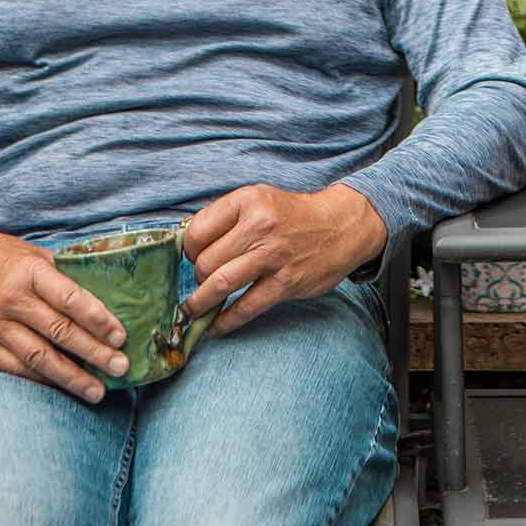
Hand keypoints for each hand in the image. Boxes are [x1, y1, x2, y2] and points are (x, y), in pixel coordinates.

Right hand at [0, 215, 129, 402]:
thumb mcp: (33, 254)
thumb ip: (62, 276)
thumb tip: (102, 298)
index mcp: (29, 272)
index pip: (71, 299)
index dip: (98, 320)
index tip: (121, 336)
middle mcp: (11, 300)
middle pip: (59, 332)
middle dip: (94, 353)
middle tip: (120, 367)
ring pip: (38, 357)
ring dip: (71, 377)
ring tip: (97, 390)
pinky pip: (14, 367)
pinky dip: (40, 379)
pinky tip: (62, 386)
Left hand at [180, 183, 386, 335]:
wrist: (340, 226)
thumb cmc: (292, 216)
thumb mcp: (259, 200)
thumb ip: (225, 218)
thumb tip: (184, 245)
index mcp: (248, 201)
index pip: (197, 232)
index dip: (188, 250)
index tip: (193, 258)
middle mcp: (260, 226)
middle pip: (206, 261)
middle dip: (196, 277)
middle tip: (200, 282)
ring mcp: (274, 255)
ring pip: (220, 284)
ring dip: (200, 303)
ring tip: (192, 310)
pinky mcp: (286, 282)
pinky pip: (246, 307)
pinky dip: (226, 321)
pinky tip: (217, 325)